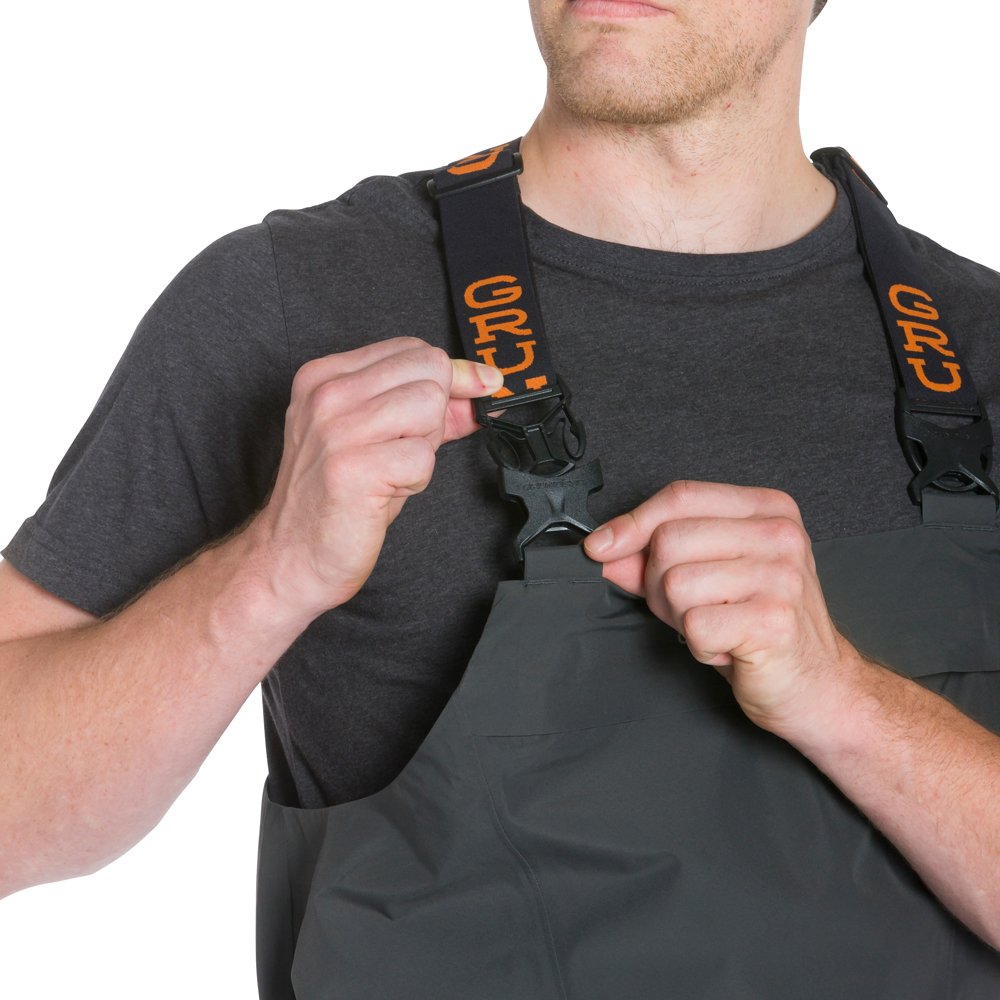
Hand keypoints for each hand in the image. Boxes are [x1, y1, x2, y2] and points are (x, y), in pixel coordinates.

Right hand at [251, 337, 501, 616]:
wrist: (292, 557)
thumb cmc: (337, 500)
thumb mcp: (380, 437)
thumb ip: (429, 407)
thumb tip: (485, 383)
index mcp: (325, 376)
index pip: (412, 349)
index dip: (448, 379)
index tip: (457, 406)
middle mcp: (326, 394)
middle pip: (428, 370)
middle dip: (434, 413)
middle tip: (400, 450)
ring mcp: (335, 429)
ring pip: (430, 405)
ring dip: (424, 446)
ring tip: (390, 471)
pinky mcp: (351, 467)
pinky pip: (423, 457)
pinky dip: (416, 480)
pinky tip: (385, 492)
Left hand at [583, 480, 861, 739]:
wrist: (817, 685)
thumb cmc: (761, 627)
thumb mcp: (708, 578)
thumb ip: (655, 557)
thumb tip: (604, 547)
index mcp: (767, 510)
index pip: (681, 496)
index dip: (631, 522)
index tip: (600, 546)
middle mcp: (780, 534)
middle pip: (669, 540)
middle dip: (659, 584)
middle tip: (692, 609)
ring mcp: (782, 575)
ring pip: (675, 584)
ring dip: (681, 618)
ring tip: (717, 627)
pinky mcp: (774, 619)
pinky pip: (695, 626)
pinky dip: (700, 646)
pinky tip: (728, 648)